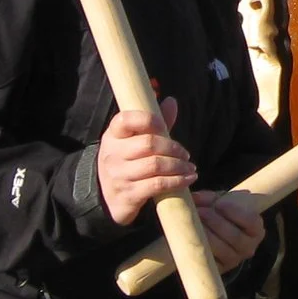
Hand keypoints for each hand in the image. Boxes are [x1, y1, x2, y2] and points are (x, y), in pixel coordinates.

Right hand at [97, 97, 197, 224]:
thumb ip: (153, 123)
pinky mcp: (127, 195)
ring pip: (155, 165)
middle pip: (149, 144)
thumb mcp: (134, 141)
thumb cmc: (126, 163)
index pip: (127, 120)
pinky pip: (157, 185)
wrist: (108, 197)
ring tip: (190, 168)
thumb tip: (171, 101)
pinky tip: (187, 179)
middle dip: (173, 148)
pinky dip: (177, 181)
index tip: (164, 126)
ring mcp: (118, 175)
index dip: (149, 120)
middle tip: (185, 155)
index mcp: (113, 135)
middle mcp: (112, 154)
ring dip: (178, 166)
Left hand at [191, 190, 266, 272]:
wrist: (212, 236)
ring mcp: (234, 260)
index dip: (235, 212)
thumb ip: (209, 198)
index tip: (218, 203)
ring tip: (194, 223)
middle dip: (216, 223)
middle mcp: (248, 247)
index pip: (251, 221)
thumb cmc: (220, 216)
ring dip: (207, 235)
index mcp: (255, 230)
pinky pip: (211, 260)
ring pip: (223, 250)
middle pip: (235, 236)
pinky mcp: (219, 269)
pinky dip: (201, 248)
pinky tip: (192, 237)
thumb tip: (195, 198)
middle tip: (200, 212)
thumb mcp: (219, 204)